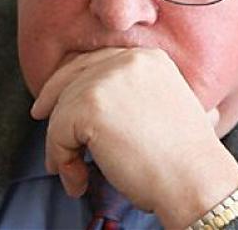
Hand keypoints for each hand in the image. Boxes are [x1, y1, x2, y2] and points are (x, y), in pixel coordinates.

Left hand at [31, 47, 237, 227]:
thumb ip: (131, 93)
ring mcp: (108, 78)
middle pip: (74, 73)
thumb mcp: (162, 106)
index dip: (72, 79)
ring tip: (73, 171)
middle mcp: (129, 59)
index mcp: (149, 57)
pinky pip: (57, 131)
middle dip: (53, 97)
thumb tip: (95, 103)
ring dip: (61, 141)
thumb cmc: (184, 156)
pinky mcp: (91, 104)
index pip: (97, 60)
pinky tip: (78, 180)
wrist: (196, 180)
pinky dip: (60, 158)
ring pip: (64, 105)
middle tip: (40, 119)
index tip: (55, 99)